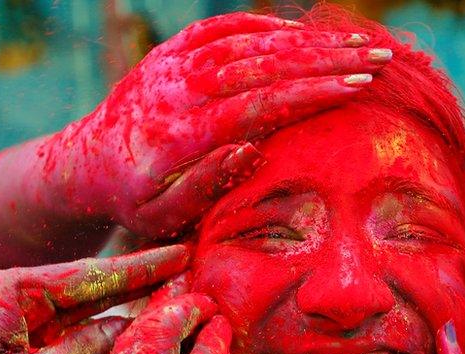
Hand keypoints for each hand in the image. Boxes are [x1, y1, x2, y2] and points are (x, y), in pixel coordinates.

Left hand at [0, 245, 189, 353]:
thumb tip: (131, 329)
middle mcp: (16, 298)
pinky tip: (138, 344)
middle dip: (142, 283)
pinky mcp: (22, 349)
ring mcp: (20, 323)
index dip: (143, 267)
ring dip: (128, 315)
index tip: (183, 252)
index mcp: (12, 291)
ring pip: (87, 315)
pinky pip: (73, 341)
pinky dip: (103, 345)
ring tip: (176, 306)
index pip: (92, 275)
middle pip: (93, 287)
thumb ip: (85, 352)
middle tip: (192, 270)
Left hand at [47, 12, 387, 238]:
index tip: (359, 87)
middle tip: (379, 59)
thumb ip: (205, 183)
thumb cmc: (134, 202)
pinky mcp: (173, 51)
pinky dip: (267, 26)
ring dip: (307, 40)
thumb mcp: (163, 216)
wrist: (84, 165)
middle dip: (326, 59)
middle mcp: (178, 89)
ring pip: (250, 41)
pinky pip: (225, 28)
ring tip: (358, 44)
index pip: (259, 104)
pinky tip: (306, 33)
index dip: (312, 93)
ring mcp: (174, 64)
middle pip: (263, 65)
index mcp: (180, 133)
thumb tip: (252, 147)